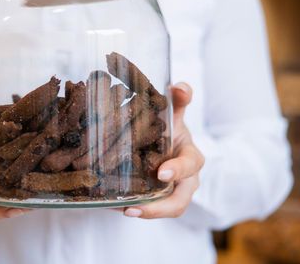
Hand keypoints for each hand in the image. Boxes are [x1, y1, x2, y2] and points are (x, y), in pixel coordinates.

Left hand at [123, 82, 204, 218]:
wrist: (167, 144)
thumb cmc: (170, 129)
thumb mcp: (174, 114)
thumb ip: (178, 101)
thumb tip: (179, 85)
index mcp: (190, 157)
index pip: (191, 165)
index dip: (179, 170)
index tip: (162, 173)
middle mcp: (185, 179)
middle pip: (179, 200)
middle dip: (160, 207)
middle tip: (134, 208)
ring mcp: (170, 192)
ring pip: (163, 209)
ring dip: (144, 213)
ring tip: (122, 210)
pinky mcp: (155, 199)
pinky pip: (146, 208)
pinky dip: (130, 208)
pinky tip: (109, 206)